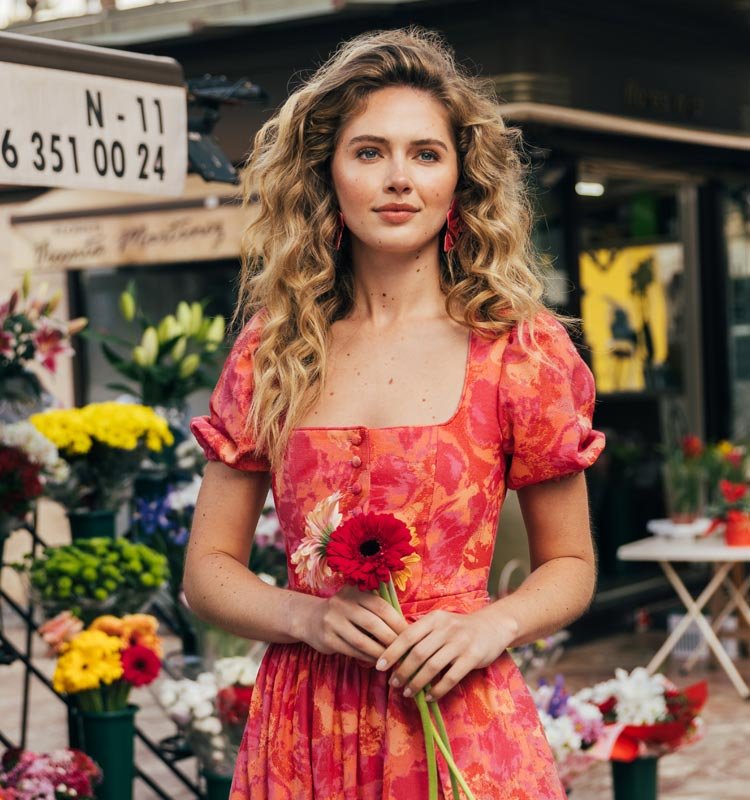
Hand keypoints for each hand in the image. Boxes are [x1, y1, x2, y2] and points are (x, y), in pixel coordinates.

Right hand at [298, 585, 408, 662]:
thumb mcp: (357, 602)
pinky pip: (352, 651)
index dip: (398, 622)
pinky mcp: (327, 638)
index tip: (410, 634)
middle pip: (373, 624)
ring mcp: (332, 621)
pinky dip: (367, 657)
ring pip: (362, 640)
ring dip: (380, 652)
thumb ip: (377, 610)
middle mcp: (342, 603)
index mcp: (355, 591)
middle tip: (404, 650)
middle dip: (391, 639)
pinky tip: (376, 661)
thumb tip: (406, 629)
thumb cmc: (344, 612)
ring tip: (393, 659)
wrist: (310, 619)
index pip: (381, 607)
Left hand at [375, 607, 516, 700]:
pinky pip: (451, 677)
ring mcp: (460, 643)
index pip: (407, 635)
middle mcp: (446, 629)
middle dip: (402, 671)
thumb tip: (395, 655)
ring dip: (417, 682)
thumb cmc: (459, 628)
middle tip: (393, 684)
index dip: (391, 651)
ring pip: (432, 666)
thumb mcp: (440, 623)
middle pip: (418, 653)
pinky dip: (437, 689)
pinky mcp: (472, 657)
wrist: (493, 626)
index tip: (379, 666)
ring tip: (407, 692)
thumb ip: (421, 634)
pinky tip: (429, 697)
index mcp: (434, 619)